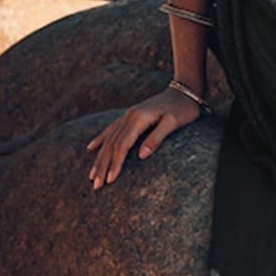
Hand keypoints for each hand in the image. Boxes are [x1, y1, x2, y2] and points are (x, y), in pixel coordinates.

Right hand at [85, 88, 204, 189]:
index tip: (110, 180)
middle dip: (103, 165)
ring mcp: (127, 115)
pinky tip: (90, 148)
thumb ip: (157, 138)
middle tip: (96, 185)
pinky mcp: (130, 116)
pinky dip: (100, 140)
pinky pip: (110, 129)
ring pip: (108, 139)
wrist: (185, 90)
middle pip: (111, 144)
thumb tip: (142, 156)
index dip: (115, 163)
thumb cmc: (183, 108)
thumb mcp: (174, 123)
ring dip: (99, 158)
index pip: (122, 144)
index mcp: (138, 118)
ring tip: (91, 176)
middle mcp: (129, 116)